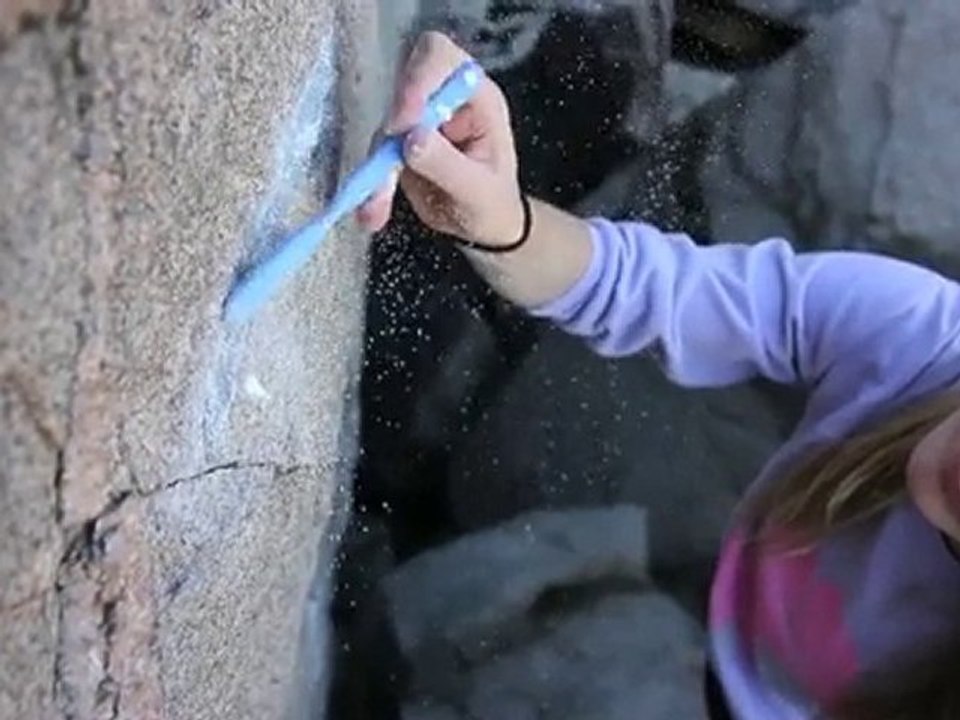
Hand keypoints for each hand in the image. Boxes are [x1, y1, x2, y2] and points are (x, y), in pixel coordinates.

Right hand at [356, 32, 524, 248]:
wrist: (482, 226)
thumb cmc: (493, 202)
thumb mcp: (479, 191)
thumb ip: (447, 164)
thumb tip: (411, 139)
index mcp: (476, 96)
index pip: (442, 59)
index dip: (417, 79)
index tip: (405, 122)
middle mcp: (444, 100)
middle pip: (404, 82)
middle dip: (393, 120)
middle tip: (388, 157)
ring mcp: (418, 121)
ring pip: (384, 126)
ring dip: (377, 167)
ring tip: (378, 205)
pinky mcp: (398, 145)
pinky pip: (376, 157)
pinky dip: (372, 185)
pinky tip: (372, 214)